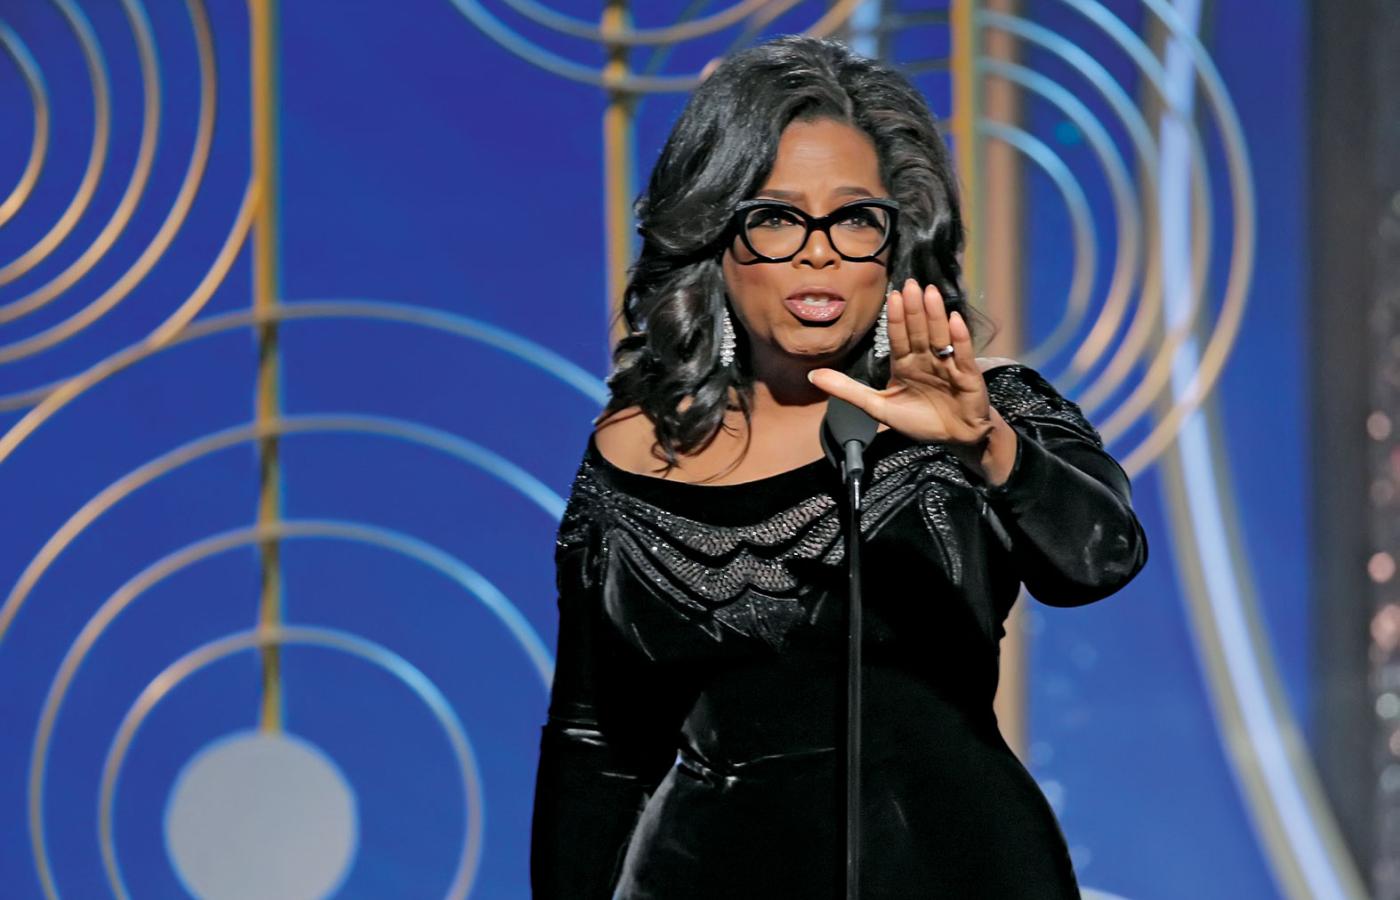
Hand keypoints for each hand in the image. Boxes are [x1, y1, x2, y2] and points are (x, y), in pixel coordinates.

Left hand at [808, 278, 994, 447]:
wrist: (955, 439)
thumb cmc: (919, 420)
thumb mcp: (878, 407)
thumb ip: (847, 390)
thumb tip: (812, 376)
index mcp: (906, 363)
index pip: (898, 337)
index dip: (896, 318)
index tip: (892, 295)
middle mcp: (926, 359)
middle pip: (919, 331)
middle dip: (914, 309)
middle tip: (910, 284)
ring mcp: (948, 365)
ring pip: (939, 337)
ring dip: (935, 316)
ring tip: (930, 294)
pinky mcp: (968, 376)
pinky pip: (962, 354)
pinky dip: (959, 339)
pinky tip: (955, 320)